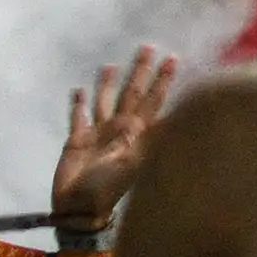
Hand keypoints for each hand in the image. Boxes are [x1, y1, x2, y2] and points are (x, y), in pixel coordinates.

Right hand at [53, 48, 180, 231]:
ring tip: (111, 65)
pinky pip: (78, 118)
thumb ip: (153, 140)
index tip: (173, 58)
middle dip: (140, 71)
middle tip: (148, 47)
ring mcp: (99, 134)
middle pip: (132, 92)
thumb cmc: (109, 189)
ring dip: (108, 84)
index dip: (163, 80)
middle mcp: (120, 129)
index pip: (154, 100)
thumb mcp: (137, 163)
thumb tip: (180, 118)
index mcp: (137, 132)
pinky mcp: (76, 141)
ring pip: (105, 101)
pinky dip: (78, 105)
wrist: (81, 210)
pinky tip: (78, 91)